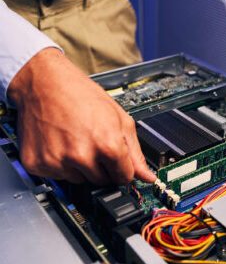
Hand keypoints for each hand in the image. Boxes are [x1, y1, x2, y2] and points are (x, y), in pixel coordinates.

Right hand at [8, 48, 155, 184]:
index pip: (124, 178)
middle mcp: (82, 156)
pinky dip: (61, 165)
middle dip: (102, 167)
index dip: (123, 169)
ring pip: (81, 180)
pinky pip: (59, 177)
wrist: (44, 82)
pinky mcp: (39, 164)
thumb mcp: (120, 119)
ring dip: (81, 167)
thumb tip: (147, 177)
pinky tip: (61, 144)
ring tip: (76, 141)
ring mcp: (58, 161)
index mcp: (107, 145)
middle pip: (103, 181)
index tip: (118, 161)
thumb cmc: (82, 95)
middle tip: (93, 143)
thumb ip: (135, 153)